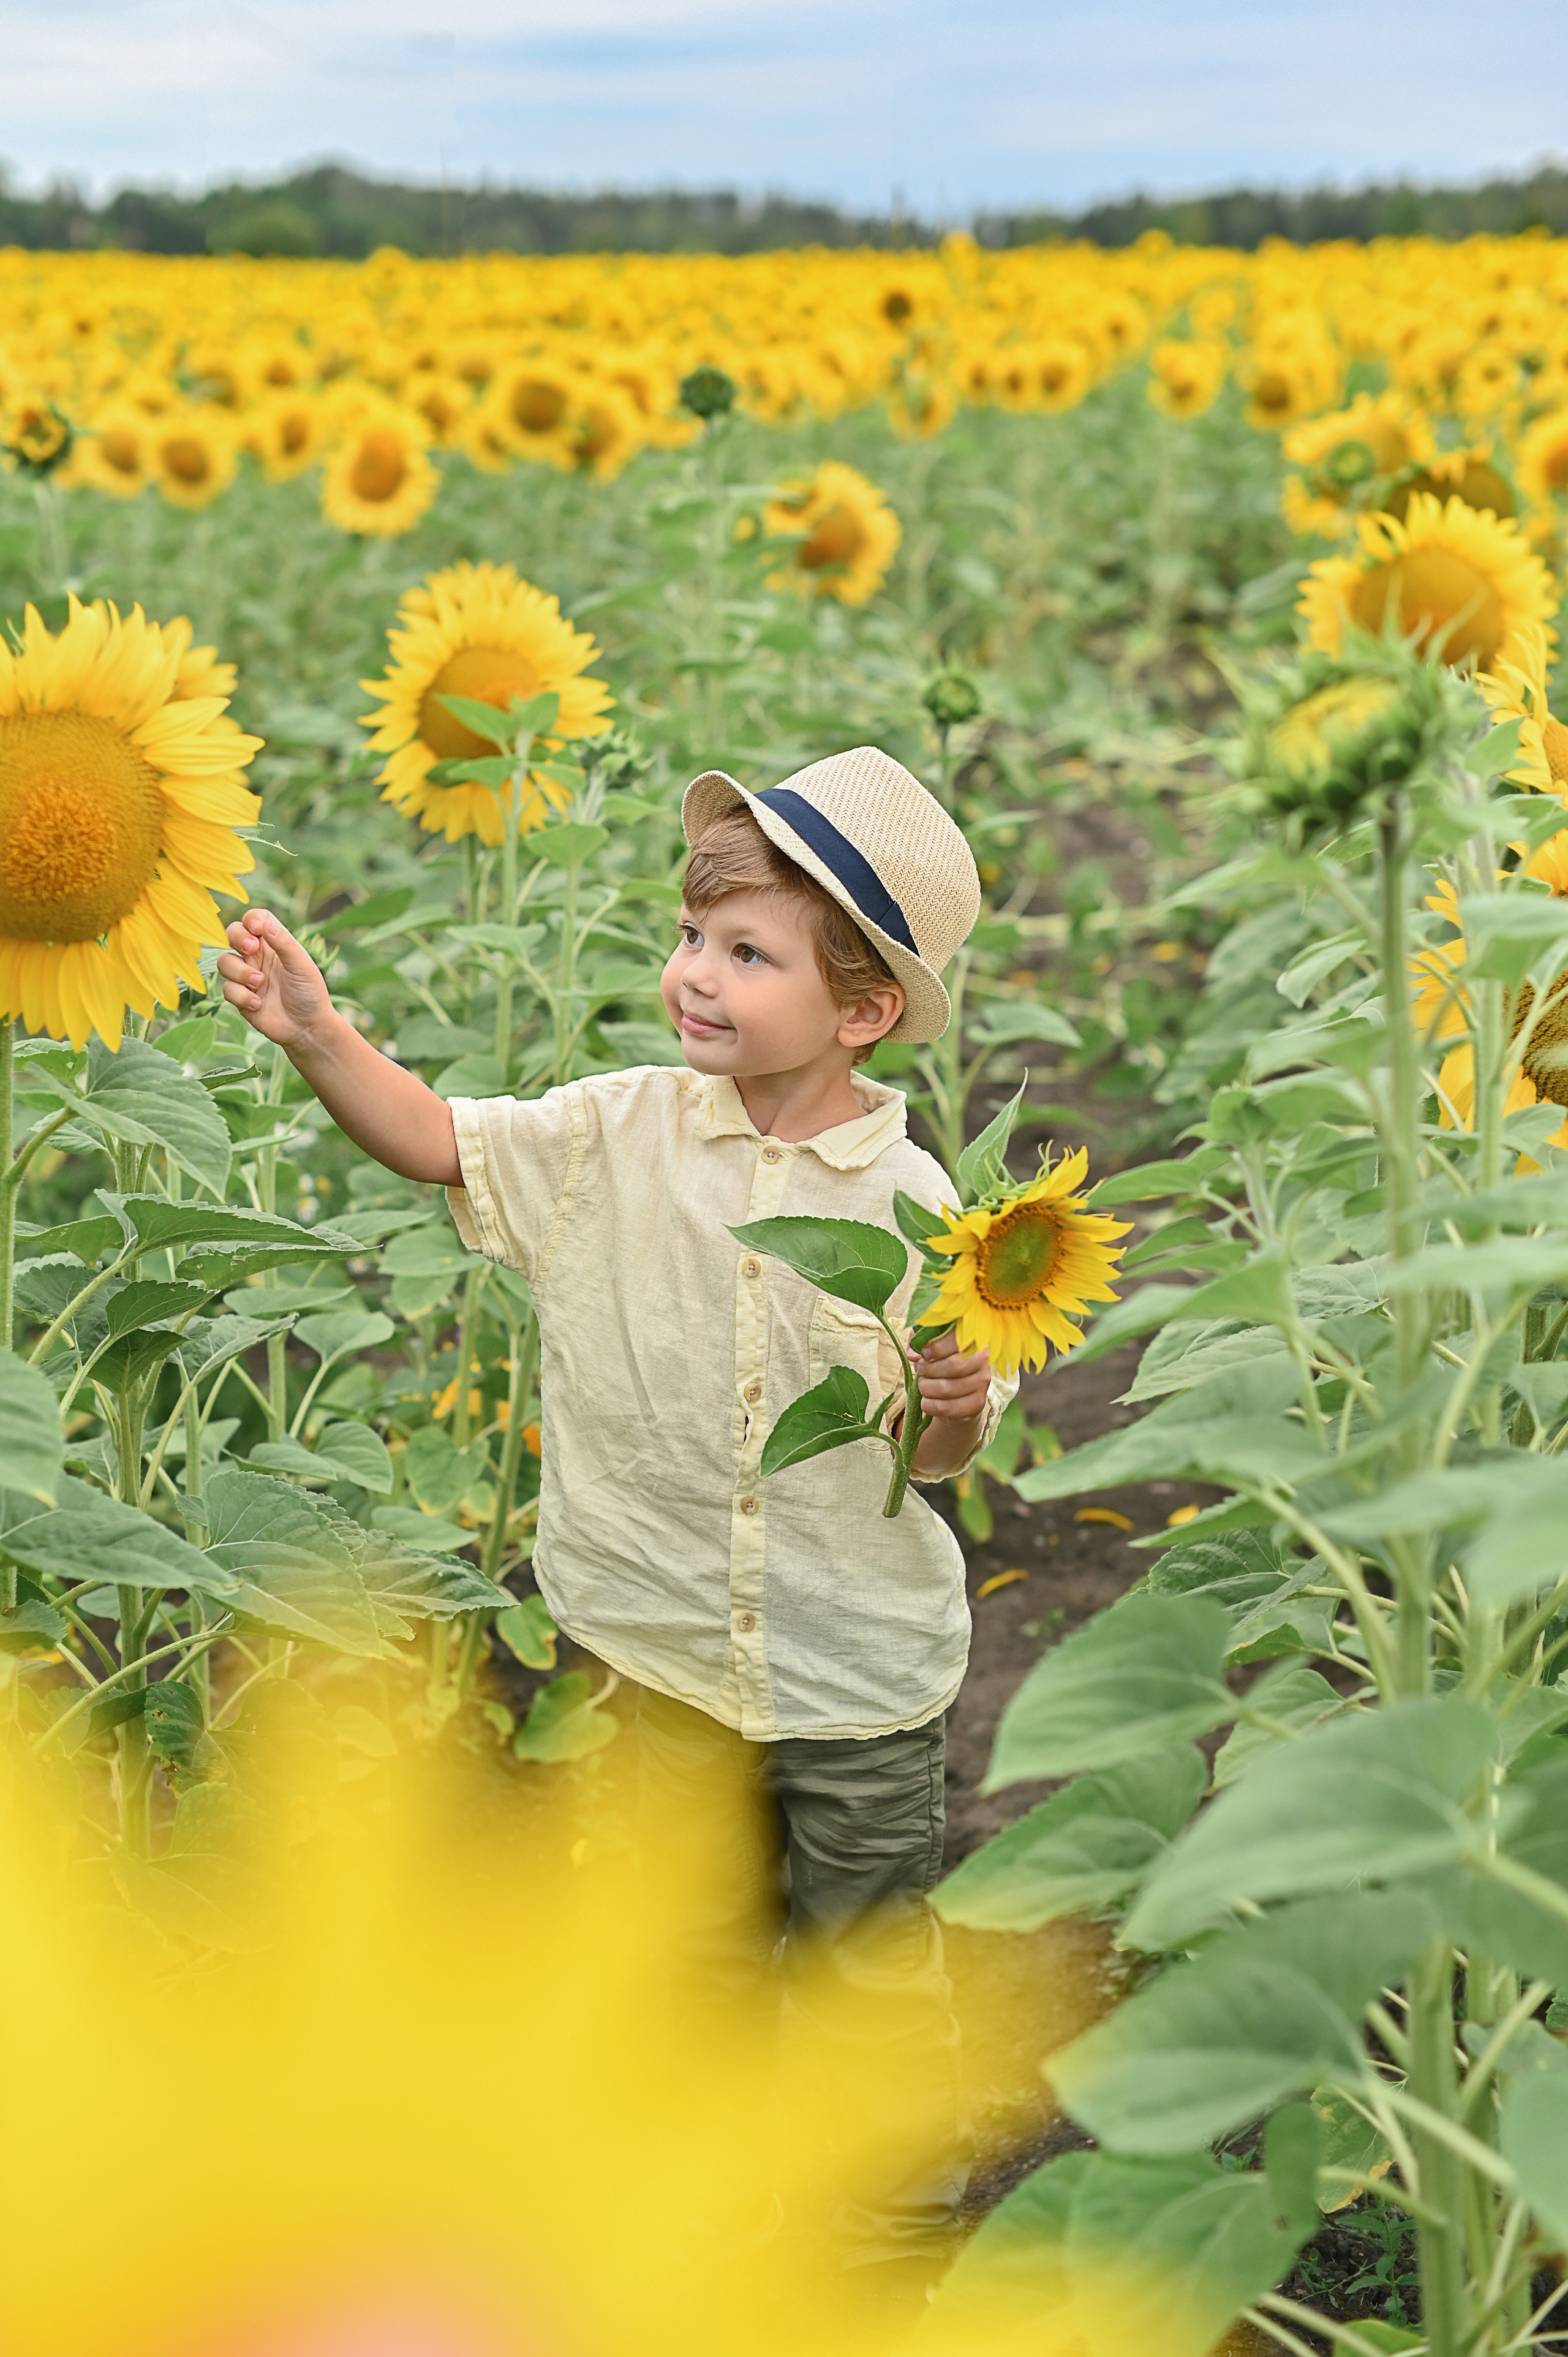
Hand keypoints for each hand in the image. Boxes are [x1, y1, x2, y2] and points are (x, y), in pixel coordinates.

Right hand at [217, 909, 332, 1048]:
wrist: (307, 1027)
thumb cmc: (309, 993)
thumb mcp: (301, 965)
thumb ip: (284, 942)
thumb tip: (264, 921)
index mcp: (273, 944)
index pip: (254, 919)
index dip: (251, 919)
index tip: (257, 928)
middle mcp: (257, 956)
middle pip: (232, 933)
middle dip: (237, 938)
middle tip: (251, 949)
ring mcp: (246, 976)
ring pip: (224, 961)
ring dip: (239, 971)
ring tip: (260, 983)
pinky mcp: (240, 996)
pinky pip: (227, 989)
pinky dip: (242, 996)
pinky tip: (259, 1004)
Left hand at [912, 1327, 991, 1422]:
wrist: (957, 1391)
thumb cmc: (941, 1362)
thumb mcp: (930, 1345)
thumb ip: (920, 1340)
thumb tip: (913, 1354)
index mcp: (972, 1339)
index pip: (956, 1340)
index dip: (935, 1347)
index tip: (924, 1353)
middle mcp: (982, 1359)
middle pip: (953, 1366)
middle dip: (928, 1369)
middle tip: (920, 1370)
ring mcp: (982, 1383)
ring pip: (946, 1388)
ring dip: (926, 1387)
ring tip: (923, 1385)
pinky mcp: (977, 1403)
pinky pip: (945, 1407)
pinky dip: (928, 1404)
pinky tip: (927, 1400)